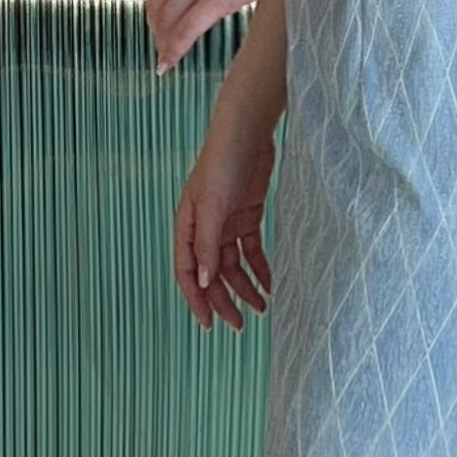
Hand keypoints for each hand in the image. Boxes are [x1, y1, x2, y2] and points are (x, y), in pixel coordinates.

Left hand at [143, 0, 305, 70]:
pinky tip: (172, 61)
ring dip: (164, 42)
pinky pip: (185, 31)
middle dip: (157, 26)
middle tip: (161, 40)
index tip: (157, 15)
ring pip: (168, 20)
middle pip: (157, 3)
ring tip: (166, 56)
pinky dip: (174, 50)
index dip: (153, 4)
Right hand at [174, 109, 275, 331]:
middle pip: (212, 274)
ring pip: (233, 266)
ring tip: (261, 307)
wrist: (248, 133)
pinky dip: (259, 268)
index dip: (196, 299)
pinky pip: (251, 250)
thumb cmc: (223, 163)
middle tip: (239, 324)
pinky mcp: (247, 215)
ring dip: (245, 287)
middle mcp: (204, 228)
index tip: (209, 324)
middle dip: (224, 300)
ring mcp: (226, 223)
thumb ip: (208, 245)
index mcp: (188, 226)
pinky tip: (270, 283)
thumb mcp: (213, 207)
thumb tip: (202, 281)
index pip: (187, 272)